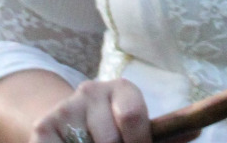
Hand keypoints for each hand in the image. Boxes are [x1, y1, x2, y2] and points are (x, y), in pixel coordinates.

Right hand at [30, 79, 153, 142]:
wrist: (71, 122)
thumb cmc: (112, 129)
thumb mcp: (133, 126)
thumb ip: (150, 133)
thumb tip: (183, 133)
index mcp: (122, 89)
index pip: (132, 116)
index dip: (139, 142)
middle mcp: (92, 91)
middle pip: (110, 140)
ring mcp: (66, 108)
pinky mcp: (43, 127)